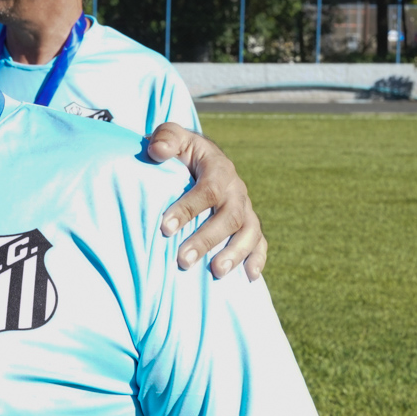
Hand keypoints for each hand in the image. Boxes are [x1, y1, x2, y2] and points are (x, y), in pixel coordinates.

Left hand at [146, 123, 266, 279]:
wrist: (199, 160)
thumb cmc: (180, 152)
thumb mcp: (172, 138)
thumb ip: (165, 139)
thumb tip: (157, 151)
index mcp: (219, 168)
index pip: (208, 190)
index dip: (188, 208)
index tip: (165, 228)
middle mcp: (236, 190)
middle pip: (230, 217)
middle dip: (207, 239)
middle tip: (183, 260)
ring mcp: (245, 208)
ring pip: (249, 232)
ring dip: (234, 254)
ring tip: (216, 272)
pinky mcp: (248, 224)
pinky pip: (260, 242)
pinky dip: (258, 259)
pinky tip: (249, 278)